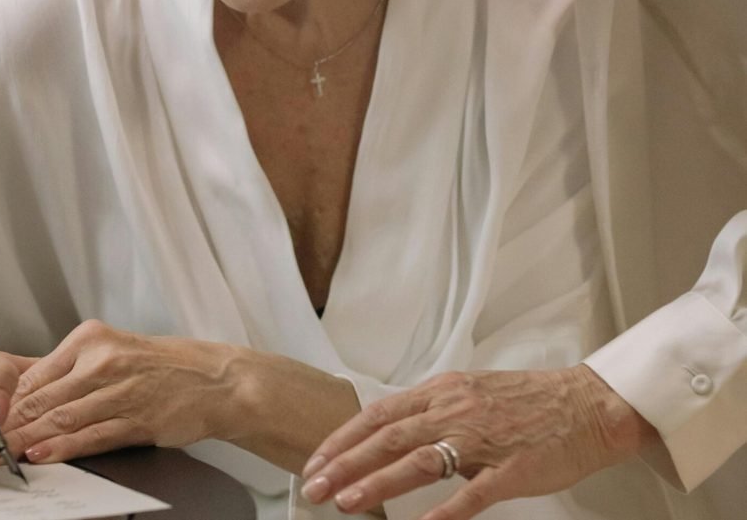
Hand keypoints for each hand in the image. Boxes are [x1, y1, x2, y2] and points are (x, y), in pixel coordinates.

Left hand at [2, 320, 235, 463]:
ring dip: (27, 441)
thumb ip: (68, 371)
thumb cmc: (161, 366)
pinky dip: (63, 448)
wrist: (214, 378)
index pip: (36, 374)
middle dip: (7, 426)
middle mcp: (105, 359)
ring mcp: (122, 388)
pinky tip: (42, 457)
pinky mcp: (139, 417)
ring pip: (63, 418)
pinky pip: (93, 435)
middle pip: (44, 397)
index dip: (4, 402)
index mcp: (92, 338)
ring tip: (0, 457)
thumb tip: (17, 391)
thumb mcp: (112, 352)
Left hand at [300, 366, 657, 519]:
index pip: (379, 414)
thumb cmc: (527, 400)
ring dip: (378, 482)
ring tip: (346, 503)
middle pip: (388, 436)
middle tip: (314, 486)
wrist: (585, 404)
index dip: (343, 438)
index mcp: (442, 391)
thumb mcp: (469, 391)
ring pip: (419, 460)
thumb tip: (394, 434)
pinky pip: (472, 493)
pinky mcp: (511, 468)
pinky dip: (445, 512)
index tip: (316, 460)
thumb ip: (432, 410)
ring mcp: (482, 438)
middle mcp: (454, 409)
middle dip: (345, 462)